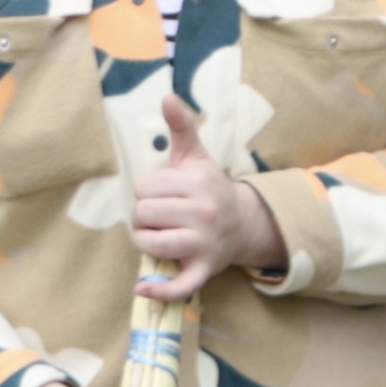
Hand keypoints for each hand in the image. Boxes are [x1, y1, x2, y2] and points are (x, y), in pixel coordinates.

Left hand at [129, 89, 278, 299]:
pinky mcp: (203, 269)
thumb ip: (182, 126)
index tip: (162, 196)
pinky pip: (178, 284)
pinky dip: (159, 289)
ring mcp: (204, 243)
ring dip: (146, 241)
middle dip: (144, 216)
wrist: (244, 224)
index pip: (144, 188)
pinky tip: (142, 288)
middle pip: (143, 214)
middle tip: (161, 217)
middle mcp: (203, 212)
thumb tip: (167, 96)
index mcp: (198, 183)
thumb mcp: (196, 156)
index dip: (146, 193)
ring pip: (150, 242)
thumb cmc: (209, 189)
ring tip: (159, 236)